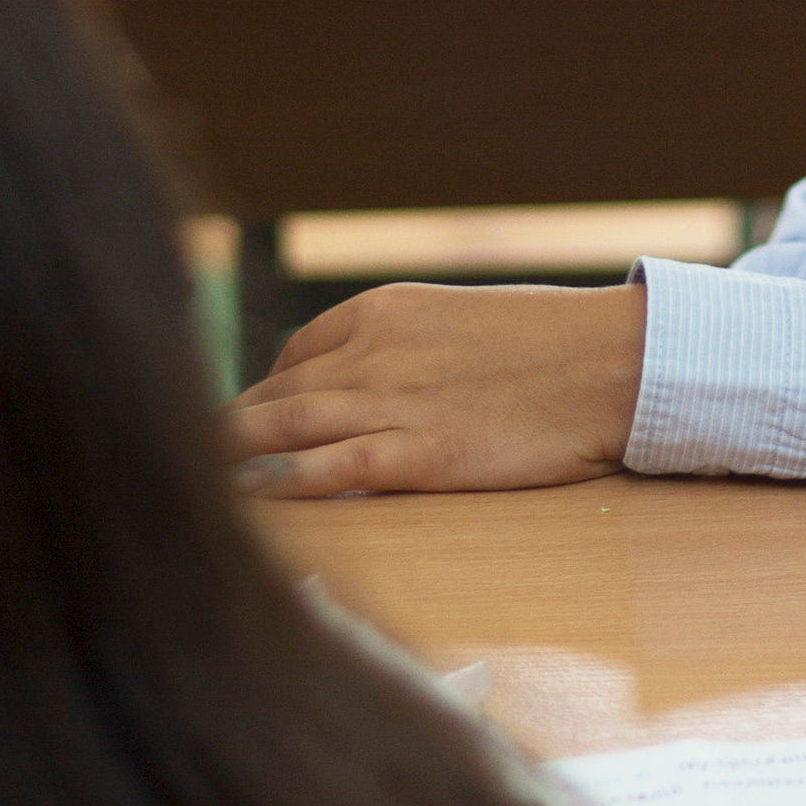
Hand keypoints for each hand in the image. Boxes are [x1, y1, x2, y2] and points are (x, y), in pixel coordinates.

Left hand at [228, 280, 647, 499]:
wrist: (615, 361)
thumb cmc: (555, 343)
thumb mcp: (462, 321)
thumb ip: (409, 346)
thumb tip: (375, 381)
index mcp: (383, 309)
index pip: (294, 355)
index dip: (264, 397)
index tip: (250, 430)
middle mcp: (373, 349)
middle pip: (275, 393)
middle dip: (231, 432)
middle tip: (196, 467)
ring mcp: (393, 400)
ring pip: (283, 427)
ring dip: (231, 456)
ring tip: (190, 482)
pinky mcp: (420, 453)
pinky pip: (330, 468)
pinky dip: (280, 482)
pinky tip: (245, 497)